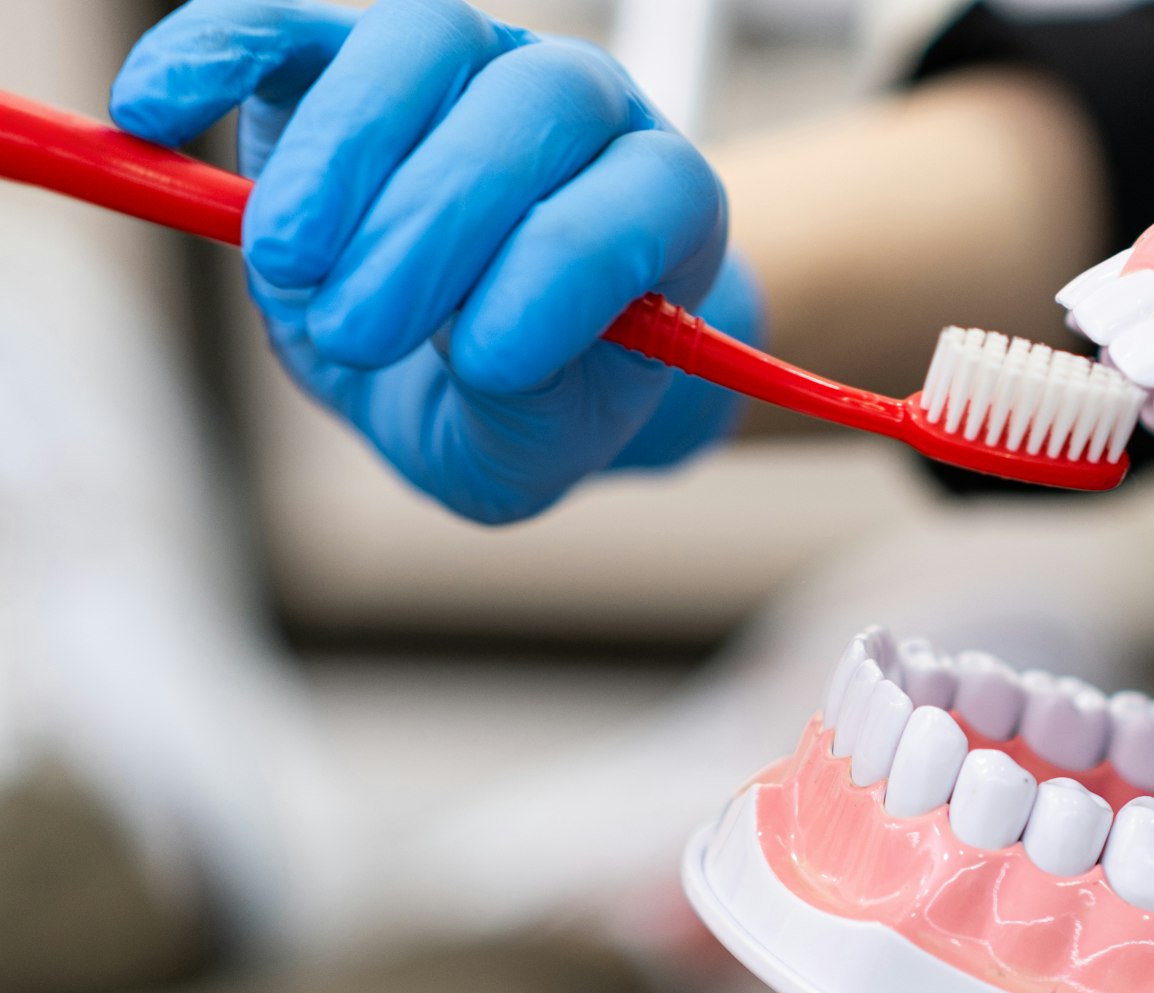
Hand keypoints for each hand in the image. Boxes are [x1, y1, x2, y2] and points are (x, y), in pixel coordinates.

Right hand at [110, 0, 758, 523]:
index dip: (571, 268)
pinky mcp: (347, 52)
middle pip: (528, 110)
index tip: (489, 362)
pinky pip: (283, 21)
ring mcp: (469, 65)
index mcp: (659, 207)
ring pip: (420, 45)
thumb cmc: (525, 407)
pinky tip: (154, 117)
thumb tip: (480, 351)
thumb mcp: (533, 448)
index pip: (644, 198)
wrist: (468, 369)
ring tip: (288, 268)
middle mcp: (579, 112)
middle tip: (359, 332)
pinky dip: (215, 51)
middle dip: (437, 224)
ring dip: (345, 152)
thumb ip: (530, 413)